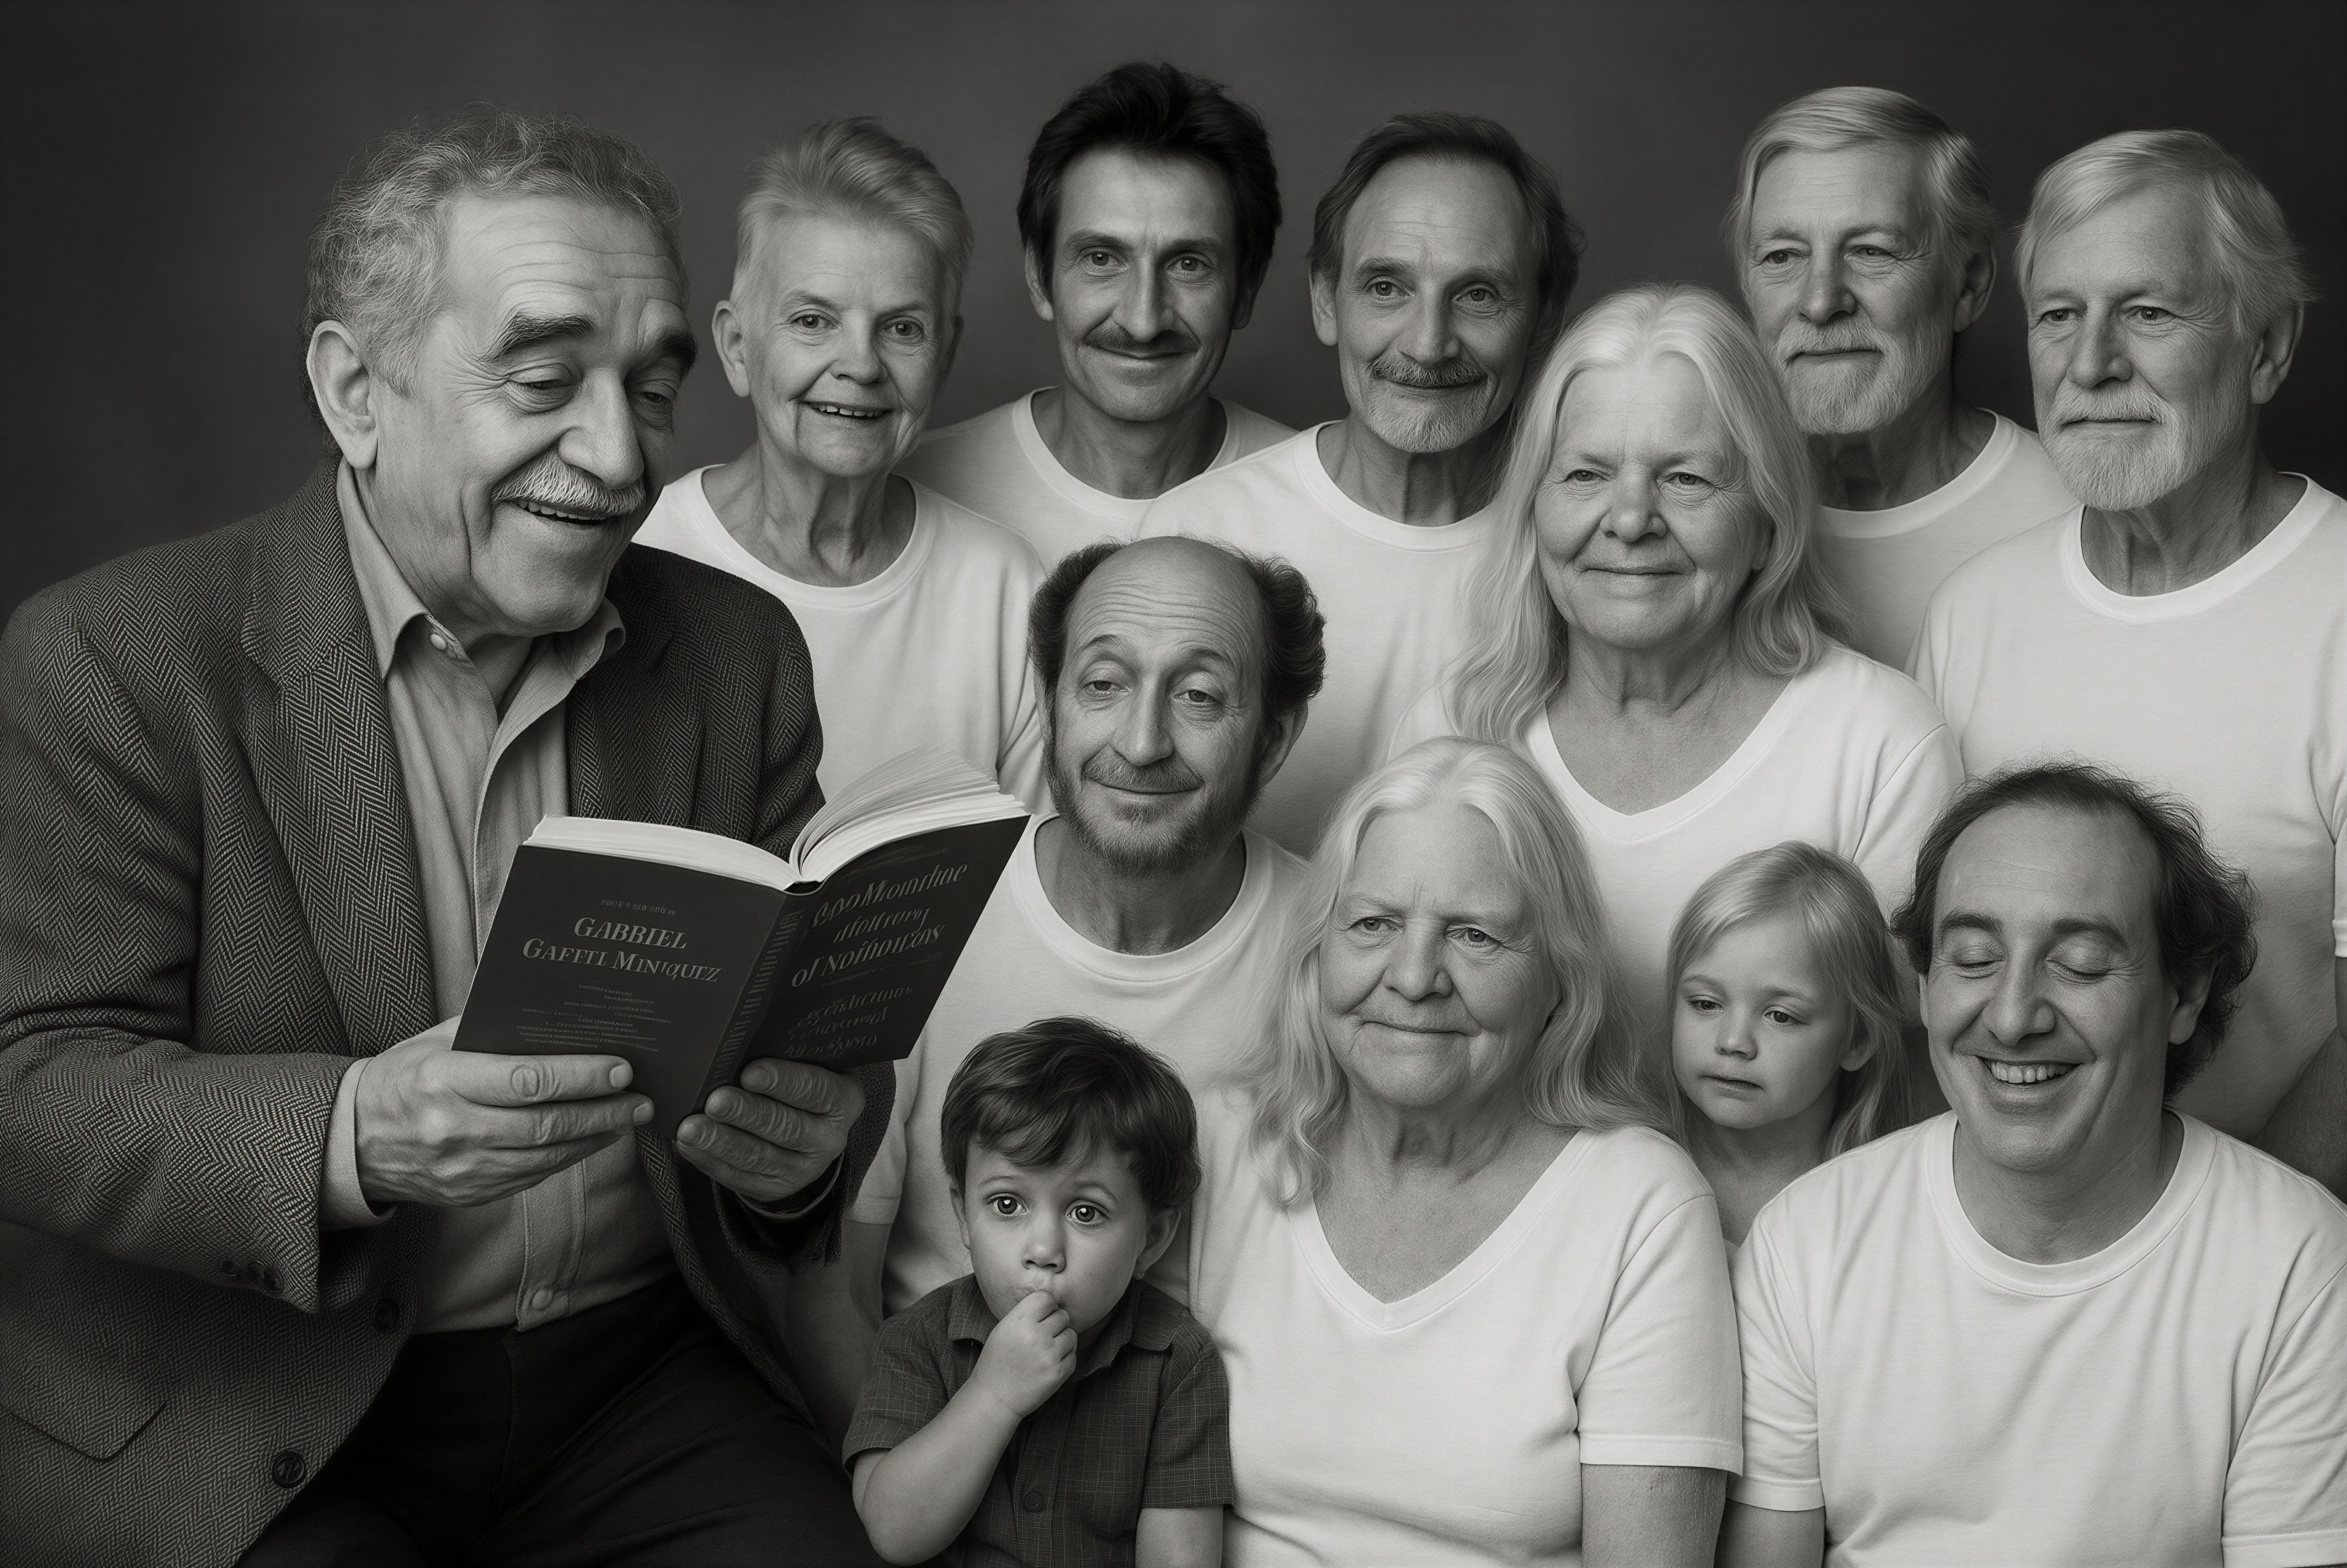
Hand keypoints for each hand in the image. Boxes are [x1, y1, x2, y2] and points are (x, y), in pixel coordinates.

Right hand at [353, 1018, 650, 1207]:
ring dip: (593, 1139)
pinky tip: (591, 1141)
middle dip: (601, 1112)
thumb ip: (489, 1028)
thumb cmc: (402, 1078)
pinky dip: (566, 1159)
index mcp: (445, 1080)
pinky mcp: (469, 1193)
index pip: (526, 1080)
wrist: (351, 1141)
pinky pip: (530, 1177)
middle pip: (544, 1124)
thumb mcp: (435, 1042)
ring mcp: (462, 1167)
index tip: (620, 1068)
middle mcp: (455, 1128)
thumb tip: (553, 1012)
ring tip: (627, 1119)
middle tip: (640, 1099)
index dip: (579, 1076)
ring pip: (544, 1157)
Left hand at [677, 1057, 864, 1207]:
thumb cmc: (800, 1082)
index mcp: (843, 1100)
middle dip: (746, 1114)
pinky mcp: (773, 1187)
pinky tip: (689, 1145)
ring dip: (721, 1141)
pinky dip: (710, 1161)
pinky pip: (739, 1177)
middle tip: (715, 1101)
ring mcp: (802, 1169)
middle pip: (785, 1126)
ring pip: (758, 1156)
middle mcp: (828, 1138)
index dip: (783, 1081)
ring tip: (692, 1127)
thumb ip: (790, 1051)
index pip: (816, 1090)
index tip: (749, 1073)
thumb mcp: (810, 1064)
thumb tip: (745, 1031)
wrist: (809, 1129)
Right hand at [967, 1289, 1075, 1421]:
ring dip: (1062, 1341)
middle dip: (1055, 1324)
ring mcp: (1049, 1355)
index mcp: (1019, 1321)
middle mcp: (1036, 1335)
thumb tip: (1052, 1303)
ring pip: (1071, 1335)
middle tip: (1043, 1336)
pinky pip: (1073, 1355)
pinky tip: (1049, 1363)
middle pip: (1062, 1316)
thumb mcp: (1003, 1330)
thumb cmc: (996, 1362)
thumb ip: (1026, 1314)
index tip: (1042, 1316)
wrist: (994, 1399)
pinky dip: (1065, 1358)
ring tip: (1046, 1350)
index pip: (1047, 1297)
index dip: (1047, 1306)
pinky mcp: (1058, 1373)